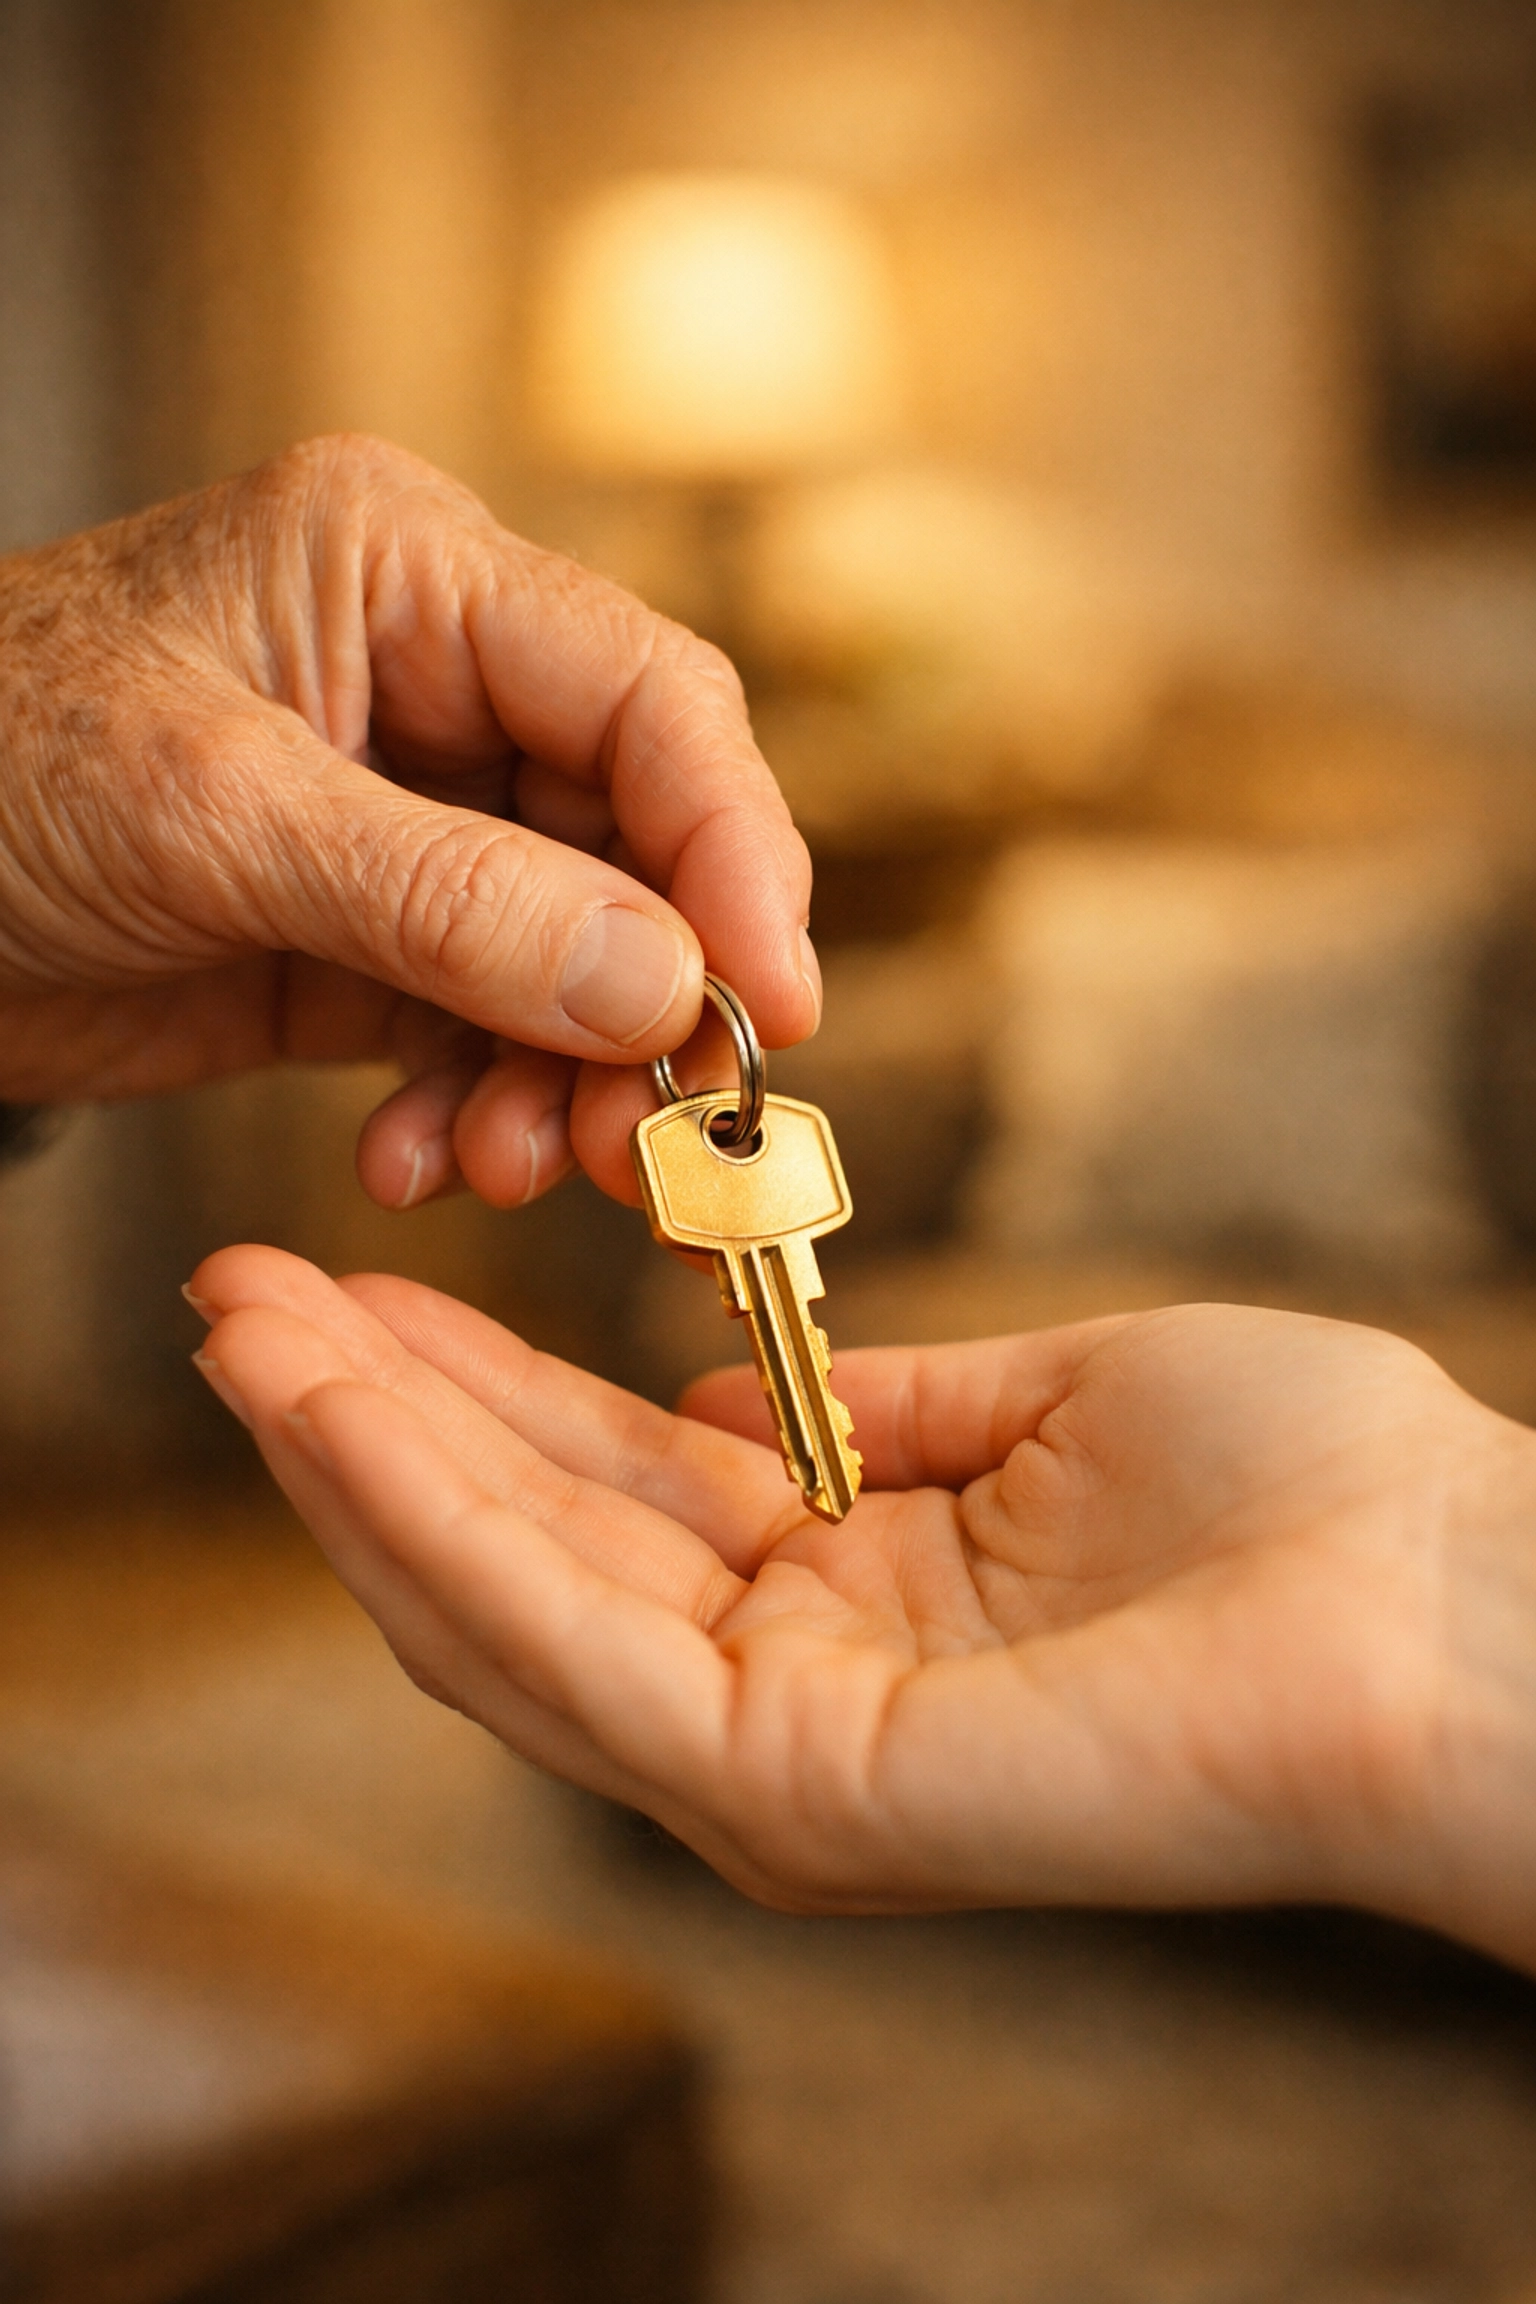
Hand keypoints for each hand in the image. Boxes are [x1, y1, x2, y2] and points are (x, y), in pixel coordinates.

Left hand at [0, 435, 816, 1205]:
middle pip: (639, 847)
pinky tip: (411, 1160)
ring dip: (563, 1081)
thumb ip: (447, 901)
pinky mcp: (376, 937)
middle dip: (648, 1004)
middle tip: (645, 1142)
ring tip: (499, 1168)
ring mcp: (414, 820)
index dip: (734, 852)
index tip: (768, 1007)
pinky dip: (476, 1107)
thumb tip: (663, 985)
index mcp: (413, 575)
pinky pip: (487, 1028)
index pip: (648, 699)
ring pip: (579, 958)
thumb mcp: (214, 816)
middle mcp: (440, 686)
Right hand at [188, 1245, 1535, 1971]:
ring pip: (510, 1606)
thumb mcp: (1047, 1400)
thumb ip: (878, 1403)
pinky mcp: (797, 1788)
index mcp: (849, 1596)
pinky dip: (440, 1520)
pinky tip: (341, 1405)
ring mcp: (780, 1758)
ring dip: (363, 1465)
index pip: (607, 1497)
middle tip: (239, 1291)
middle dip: (372, 1424)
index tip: (363, 1282)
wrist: (1454, 1598)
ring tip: (243, 1329)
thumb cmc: (1303, 1493)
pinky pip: (574, 1642)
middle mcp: (788, 1689)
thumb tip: (724, 1386)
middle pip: (527, 1555)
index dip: (473, 1391)